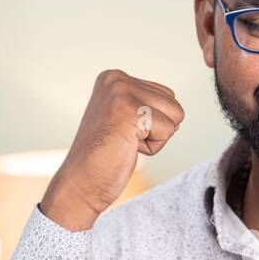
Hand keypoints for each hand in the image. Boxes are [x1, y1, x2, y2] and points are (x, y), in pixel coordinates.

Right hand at [40, 69, 184, 230]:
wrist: (81, 182)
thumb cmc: (105, 156)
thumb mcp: (124, 118)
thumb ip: (145, 103)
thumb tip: (177, 108)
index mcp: (114, 77)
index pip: (166, 94)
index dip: (153, 122)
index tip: (123, 131)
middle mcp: (116, 79)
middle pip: (174, 104)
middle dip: (157, 129)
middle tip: (124, 140)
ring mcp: (121, 93)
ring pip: (175, 115)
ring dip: (155, 138)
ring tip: (125, 142)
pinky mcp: (130, 111)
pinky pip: (168, 130)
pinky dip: (153, 147)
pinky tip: (126, 148)